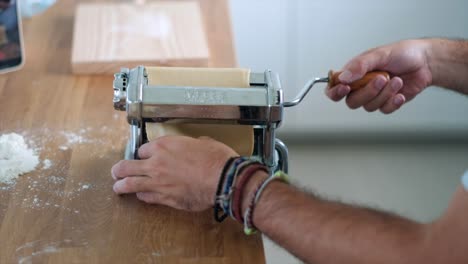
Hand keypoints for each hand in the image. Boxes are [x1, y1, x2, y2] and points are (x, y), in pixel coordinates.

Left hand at [111, 136, 236, 210]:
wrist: (223, 179)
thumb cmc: (216, 158)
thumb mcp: (203, 142)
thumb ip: (191, 144)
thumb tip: (194, 146)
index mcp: (164, 146)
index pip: (142, 150)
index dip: (143, 154)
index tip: (145, 157)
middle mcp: (156, 163)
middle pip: (127, 166)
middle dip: (120, 169)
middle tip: (117, 171)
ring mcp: (157, 182)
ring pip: (130, 184)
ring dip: (121, 186)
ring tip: (117, 187)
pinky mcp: (164, 198)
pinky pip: (146, 198)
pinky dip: (142, 196)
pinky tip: (142, 196)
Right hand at [326, 39, 432, 113]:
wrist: (426, 62)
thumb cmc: (403, 54)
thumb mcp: (380, 54)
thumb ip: (360, 65)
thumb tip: (344, 77)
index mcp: (354, 73)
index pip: (334, 87)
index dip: (335, 91)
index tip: (345, 88)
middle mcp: (361, 86)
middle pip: (352, 101)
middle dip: (368, 92)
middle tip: (382, 79)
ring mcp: (374, 96)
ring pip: (369, 106)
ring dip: (384, 94)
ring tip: (397, 80)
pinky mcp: (387, 103)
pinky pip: (384, 110)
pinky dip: (393, 102)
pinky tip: (401, 93)